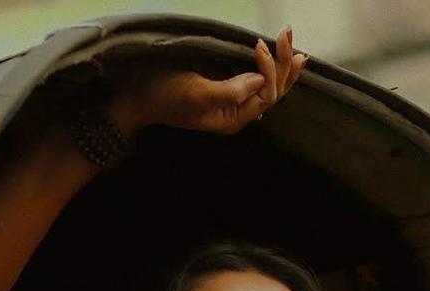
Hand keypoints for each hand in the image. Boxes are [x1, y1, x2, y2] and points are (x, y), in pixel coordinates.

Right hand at [111, 25, 307, 136]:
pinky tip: (277, 55)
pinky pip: (256, 79)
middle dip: (282, 63)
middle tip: (288, 32)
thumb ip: (228, 91)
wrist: (139, 95)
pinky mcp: (225, 89)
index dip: (269, 70)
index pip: (265, 95)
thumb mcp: (195, 92)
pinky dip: (269, 66)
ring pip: (268, 85)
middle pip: (272, 90)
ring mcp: (232, 102)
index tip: (259, 44)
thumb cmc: (164, 94)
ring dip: (281, 62)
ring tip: (290, 39)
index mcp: (232, 119)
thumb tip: (258, 81)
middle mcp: (237, 113)